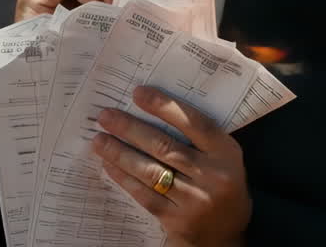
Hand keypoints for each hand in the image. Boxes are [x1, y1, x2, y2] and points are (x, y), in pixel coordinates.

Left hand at [93, 86, 250, 246]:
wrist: (225, 234)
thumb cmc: (220, 184)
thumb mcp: (223, 158)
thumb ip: (199, 137)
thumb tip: (154, 108)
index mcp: (226, 154)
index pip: (195, 123)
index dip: (165, 107)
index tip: (138, 93)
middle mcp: (212, 176)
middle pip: (165, 146)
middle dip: (131, 129)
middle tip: (106, 116)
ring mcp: (193, 200)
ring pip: (150, 171)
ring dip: (120, 153)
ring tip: (99, 139)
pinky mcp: (176, 220)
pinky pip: (144, 195)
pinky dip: (124, 178)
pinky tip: (109, 165)